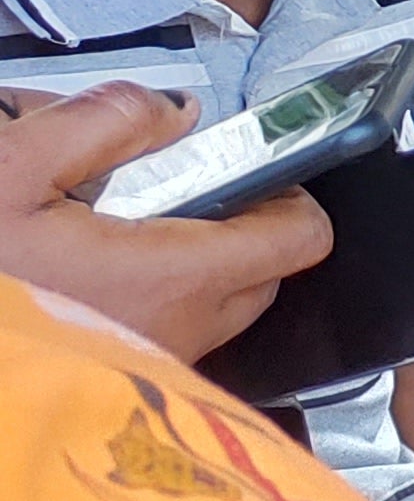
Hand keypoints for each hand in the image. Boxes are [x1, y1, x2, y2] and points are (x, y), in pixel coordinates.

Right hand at [0, 85, 333, 356]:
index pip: (299, 237)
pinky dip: (146, 297)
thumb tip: (175, 111)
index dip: (286, 190)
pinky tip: (84, 272)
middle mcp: (179, 333)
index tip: (249, 166)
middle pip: (262, 272)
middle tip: (171, 191)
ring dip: (186, 262)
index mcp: (172, 275)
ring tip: (113, 229)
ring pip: (214, 306)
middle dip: (235, 225)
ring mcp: (149, 369)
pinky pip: (165, 334)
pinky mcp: (117, 388)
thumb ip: (102, 121)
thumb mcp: (11, 166)